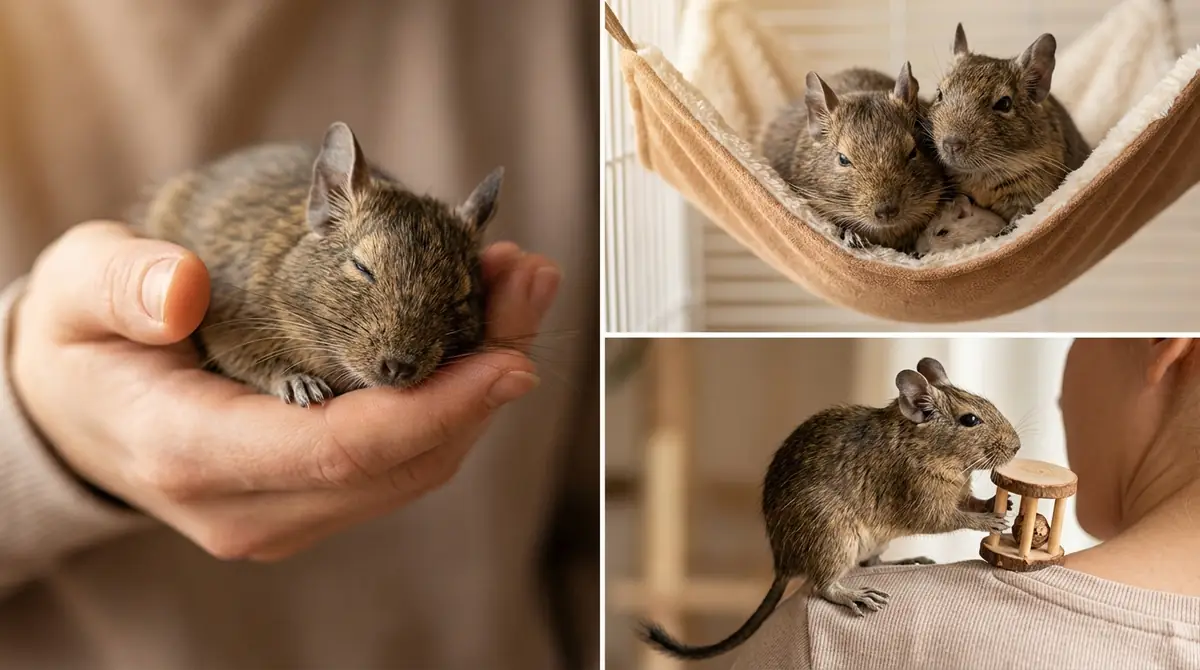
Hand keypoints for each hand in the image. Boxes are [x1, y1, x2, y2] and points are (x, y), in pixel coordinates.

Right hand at [9, 221, 559, 560]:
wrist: (77, 410)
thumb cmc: (83, 345)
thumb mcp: (76, 293)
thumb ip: (123, 287)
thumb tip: (184, 286)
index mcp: (194, 455)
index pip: (342, 448)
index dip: (439, 404)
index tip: (511, 353)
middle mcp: (253, 504)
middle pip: (403, 459)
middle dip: (484, 377)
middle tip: (529, 281)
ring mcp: (289, 511)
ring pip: (418, 465)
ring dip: (482, 385)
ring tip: (517, 289)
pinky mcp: (315, 497)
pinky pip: (403, 460)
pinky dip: (453, 398)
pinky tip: (479, 329)